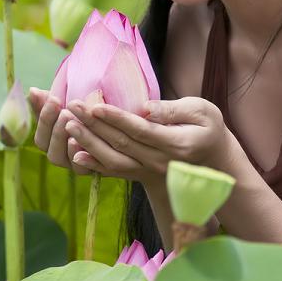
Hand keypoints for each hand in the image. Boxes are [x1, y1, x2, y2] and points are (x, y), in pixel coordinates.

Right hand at [29, 87, 86, 169]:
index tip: (54, 99)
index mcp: (51, 140)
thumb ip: (50, 101)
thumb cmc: (89, 113)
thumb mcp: (70, 105)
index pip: (40, 133)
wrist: (115, 126)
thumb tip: (33, 90)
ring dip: (63, 141)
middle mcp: (60, 155)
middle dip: (55, 129)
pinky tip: (80, 143)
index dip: (44, 117)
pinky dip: (79, 157)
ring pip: (59, 158)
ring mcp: (74, 165)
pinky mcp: (91, 170)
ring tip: (73, 124)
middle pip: (48, 148)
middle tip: (65, 113)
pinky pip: (80, 169)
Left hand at [64, 96, 238, 183]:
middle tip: (72, 107)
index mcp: (175, 144)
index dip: (116, 118)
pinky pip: (115, 171)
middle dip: (94, 125)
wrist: (213, 160)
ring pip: (114, 159)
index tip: (95, 105)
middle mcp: (160, 162)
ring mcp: (150, 171)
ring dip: (89, 143)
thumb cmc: (208, 128)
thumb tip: (145, 108)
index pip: (140, 130)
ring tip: (68, 125)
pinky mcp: (142, 175)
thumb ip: (173, 110)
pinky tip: (75, 152)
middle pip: (122, 144)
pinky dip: (94, 163)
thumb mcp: (202, 111)